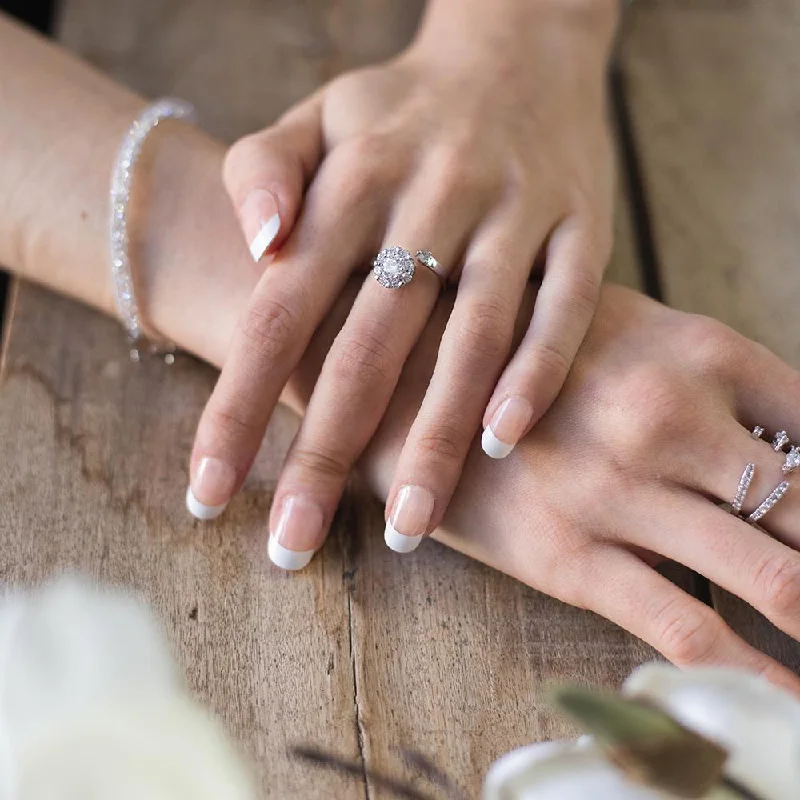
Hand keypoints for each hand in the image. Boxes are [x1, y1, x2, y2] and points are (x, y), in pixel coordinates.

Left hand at [188, 1, 618, 567]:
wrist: (520, 47)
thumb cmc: (401, 109)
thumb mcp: (319, 115)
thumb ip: (263, 171)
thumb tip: (258, 248)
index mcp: (353, 178)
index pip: (279, 310)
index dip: (236, 407)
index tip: (207, 498)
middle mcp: (431, 196)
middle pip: (369, 343)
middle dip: (327, 451)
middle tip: (296, 545)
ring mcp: (514, 212)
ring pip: (473, 338)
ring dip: (437, 436)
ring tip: (407, 528)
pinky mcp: (583, 227)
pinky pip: (564, 309)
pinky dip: (537, 375)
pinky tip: (505, 444)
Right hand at [290, 283, 799, 691]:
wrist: (398, 366)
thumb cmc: (515, 340)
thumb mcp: (620, 324)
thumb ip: (704, 375)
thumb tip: (781, 436)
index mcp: (701, 352)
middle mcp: (674, 419)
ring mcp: (622, 491)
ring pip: (777, 578)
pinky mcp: (571, 555)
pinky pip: (687, 630)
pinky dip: (755, 676)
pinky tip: (782, 697)